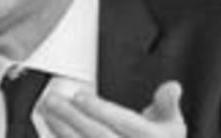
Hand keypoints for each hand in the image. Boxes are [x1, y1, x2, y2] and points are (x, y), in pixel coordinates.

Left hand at [40, 80, 186, 137]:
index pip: (123, 122)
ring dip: (63, 131)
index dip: (100, 109)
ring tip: (48, 113)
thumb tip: (172, 87)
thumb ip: (167, 103)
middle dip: (73, 116)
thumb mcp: (172, 124)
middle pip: (100, 135)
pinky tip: (53, 133)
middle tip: (54, 100)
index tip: (79, 96)